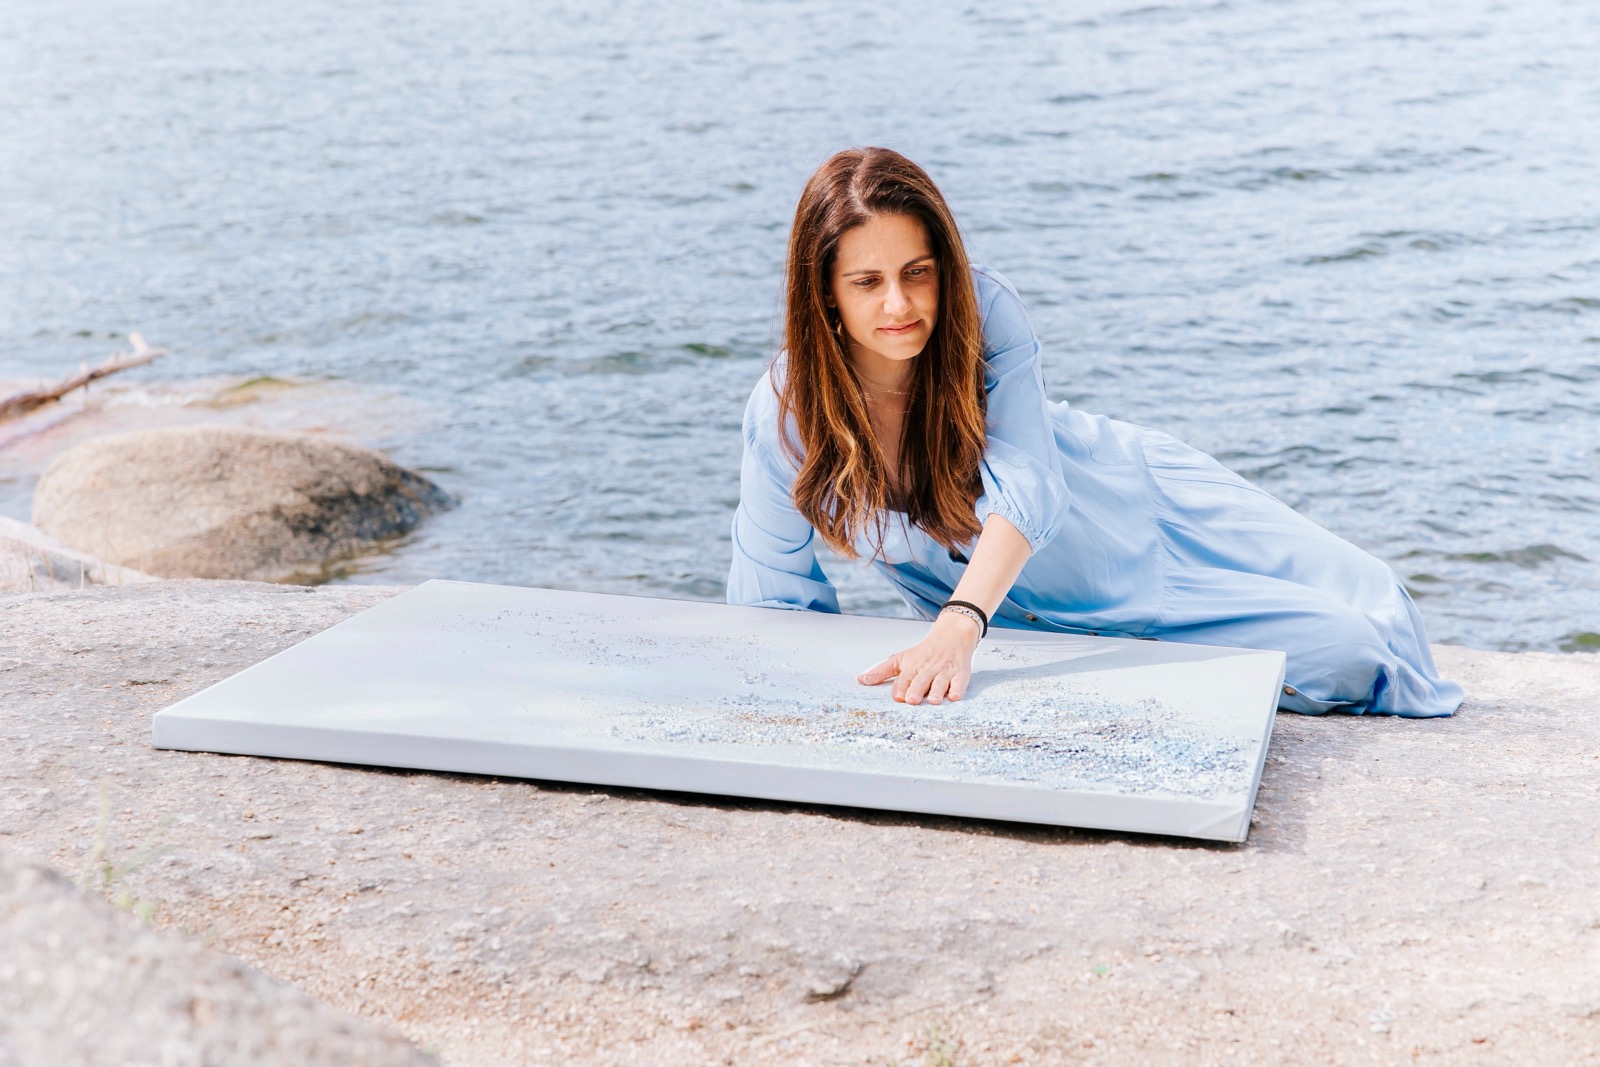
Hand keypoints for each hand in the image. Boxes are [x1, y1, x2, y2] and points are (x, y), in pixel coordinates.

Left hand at [857, 611, 980, 704]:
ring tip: (933, 700)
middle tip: (912, 700)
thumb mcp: (900, 659)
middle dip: (916, 690)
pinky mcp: (960, 674)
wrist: (952, 636)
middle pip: (921, 680)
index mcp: (912, 667)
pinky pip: (960, 682)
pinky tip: (955, 696)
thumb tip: (860, 680)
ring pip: (940, 682)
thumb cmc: (922, 653)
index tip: (898, 697)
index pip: (905, 678)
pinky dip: (958, 689)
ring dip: (937, 691)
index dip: (901, 687)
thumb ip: (881, 671)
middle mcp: (928, 669)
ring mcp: (945, 672)